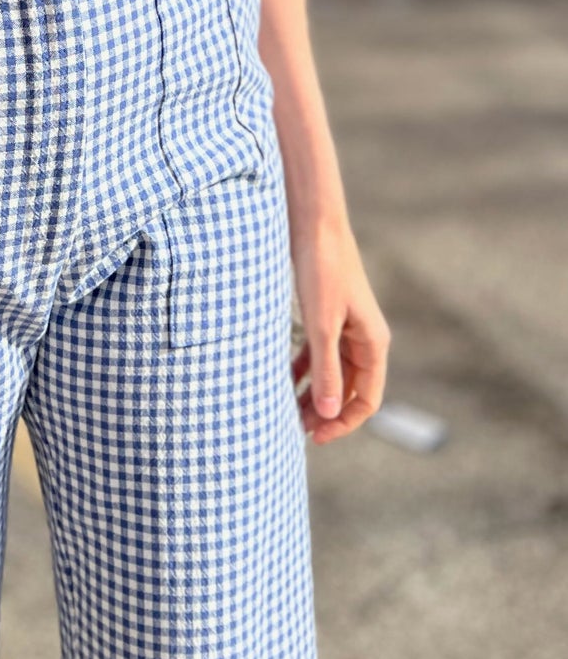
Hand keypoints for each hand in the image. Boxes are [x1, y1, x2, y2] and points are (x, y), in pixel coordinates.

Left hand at [289, 217, 390, 444]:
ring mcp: (346, 326)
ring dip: (314, 393)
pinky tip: (284, 379)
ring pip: (333, 372)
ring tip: (289, 412)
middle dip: (326, 411)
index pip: (367, 399)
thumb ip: (326, 369)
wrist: (314, 222)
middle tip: (297, 429)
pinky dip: (305, 368)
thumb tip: (329, 413)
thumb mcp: (322, 324)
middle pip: (349, 389)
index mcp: (373, 343)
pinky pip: (320, 352)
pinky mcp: (327, 314)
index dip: (344, 422)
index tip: (316, 436)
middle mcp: (364, 337)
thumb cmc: (323, 270)